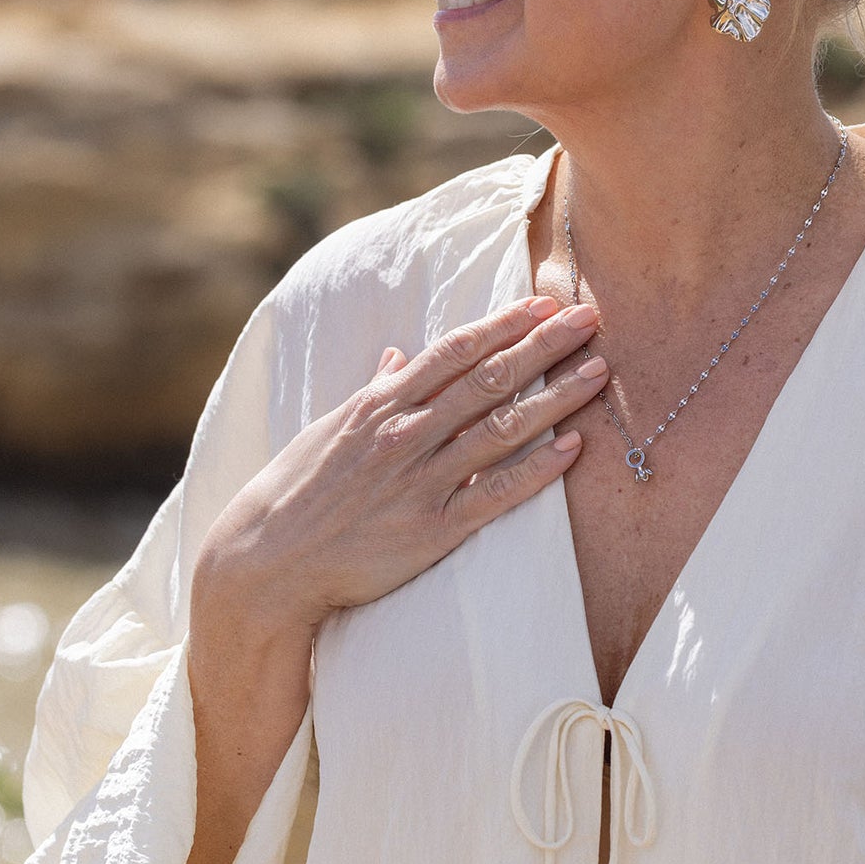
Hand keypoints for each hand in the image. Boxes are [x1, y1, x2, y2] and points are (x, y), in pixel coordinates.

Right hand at [195, 295, 605, 632]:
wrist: (266, 560)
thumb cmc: (297, 490)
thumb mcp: (331, 427)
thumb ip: (373, 389)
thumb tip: (395, 354)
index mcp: (381, 402)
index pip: (454, 351)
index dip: (503, 324)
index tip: (542, 303)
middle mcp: (406, 433)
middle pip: (489, 379)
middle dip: (544, 346)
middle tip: (588, 318)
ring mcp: (422, 480)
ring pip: (502, 428)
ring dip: (556, 398)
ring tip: (599, 373)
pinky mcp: (433, 530)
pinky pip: (495, 493)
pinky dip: (537, 470)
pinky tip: (574, 450)